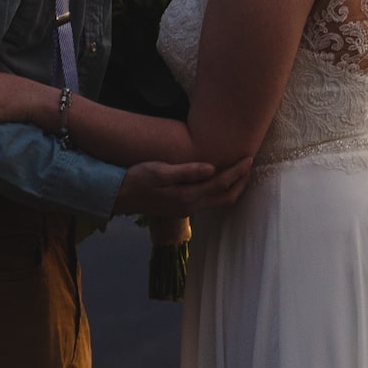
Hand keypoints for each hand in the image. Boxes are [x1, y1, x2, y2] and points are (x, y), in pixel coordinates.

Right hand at [113, 156, 253, 216]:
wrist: (117, 196)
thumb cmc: (136, 179)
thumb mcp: (159, 171)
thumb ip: (186, 171)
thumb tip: (211, 168)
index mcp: (187, 196)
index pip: (221, 184)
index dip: (237, 172)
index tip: (249, 158)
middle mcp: (190, 206)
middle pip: (226, 198)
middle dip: (241, 182)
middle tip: (250, 165)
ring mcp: (186, 209)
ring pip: (218, 201)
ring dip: (232, 187)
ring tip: (240, 171)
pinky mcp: (181, 208)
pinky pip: (209, 200)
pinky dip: (220, 190)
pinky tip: (218, 179)